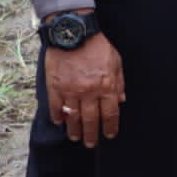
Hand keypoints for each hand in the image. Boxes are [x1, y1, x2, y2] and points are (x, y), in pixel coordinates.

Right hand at [46, 31, 124, 147]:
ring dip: (74, 130)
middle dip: (91, 134)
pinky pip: (55, 106)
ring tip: (75, 138)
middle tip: (91, 144)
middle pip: (90, 119)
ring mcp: (70, 90)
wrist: (74, 32)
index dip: (110, 127)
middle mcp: (89, 91)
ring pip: (72, 117)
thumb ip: (119, 82)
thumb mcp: (116, 61)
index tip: (109, 135)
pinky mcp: (55, 86)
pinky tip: (59, 122)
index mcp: (106, 86)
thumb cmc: (97, 45)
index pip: (110, 113)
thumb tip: (121, 100)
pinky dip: (57, 116)